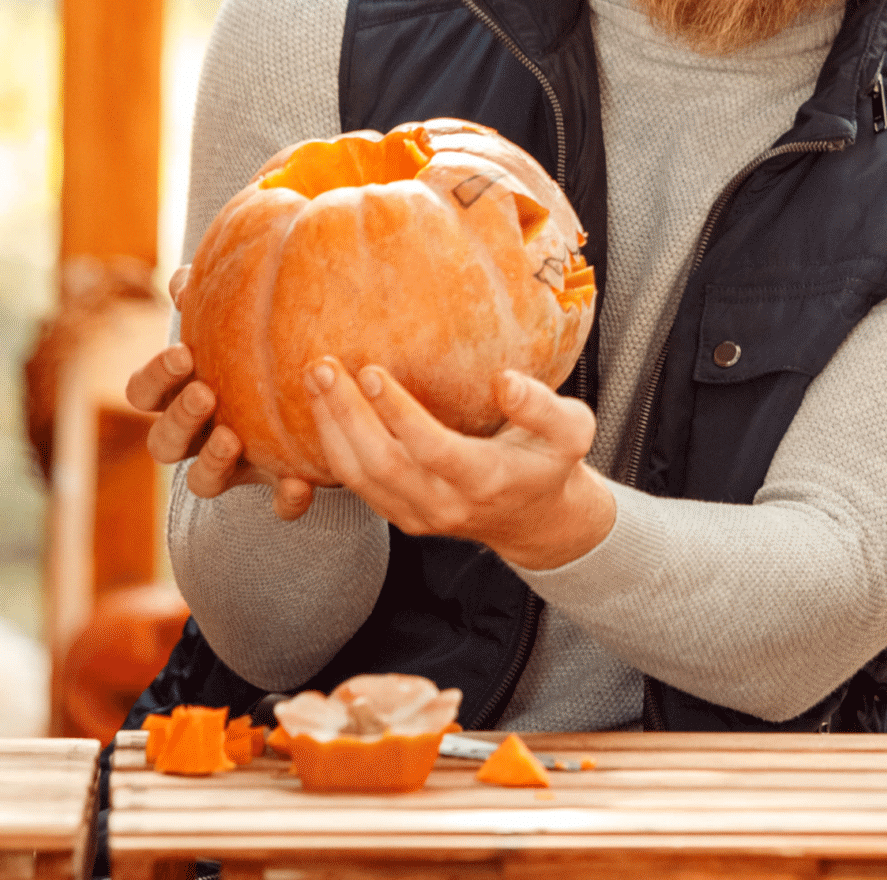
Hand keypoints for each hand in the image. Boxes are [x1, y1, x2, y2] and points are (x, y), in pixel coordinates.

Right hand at [126, 269, 315, 519]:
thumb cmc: (260, 345)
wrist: (317, 391)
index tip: (184, 353)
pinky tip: (300, 484)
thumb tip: (182, 278)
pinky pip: (275, 505)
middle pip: (164, 442)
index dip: (155, 377)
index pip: (144, 392)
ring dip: (211, 462)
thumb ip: (209, 299)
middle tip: (205, 393)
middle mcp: (198, 436)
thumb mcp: (238, 319)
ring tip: (232, 438)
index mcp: (180, 394)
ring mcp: (235, 467)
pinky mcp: (276, 487)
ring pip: (203, 482)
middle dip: (179, 418)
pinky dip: (284, 500)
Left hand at [306, 361, 614, 570]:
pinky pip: (356, 484)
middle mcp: (445, 505)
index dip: (398, 414)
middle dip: (347, 415)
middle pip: (381, 465)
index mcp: (486, 481)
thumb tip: (503, 380)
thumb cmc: (551, 462)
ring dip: (331, 428)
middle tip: (323, 367)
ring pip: (359, 478)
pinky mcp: (400, 515)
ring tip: (316, 380)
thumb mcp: (571, 432)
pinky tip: (325, 407)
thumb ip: (542, 407)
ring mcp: (418, 515)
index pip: (431, 450)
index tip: (372, 371)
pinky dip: (333, 446)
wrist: (535, 519)